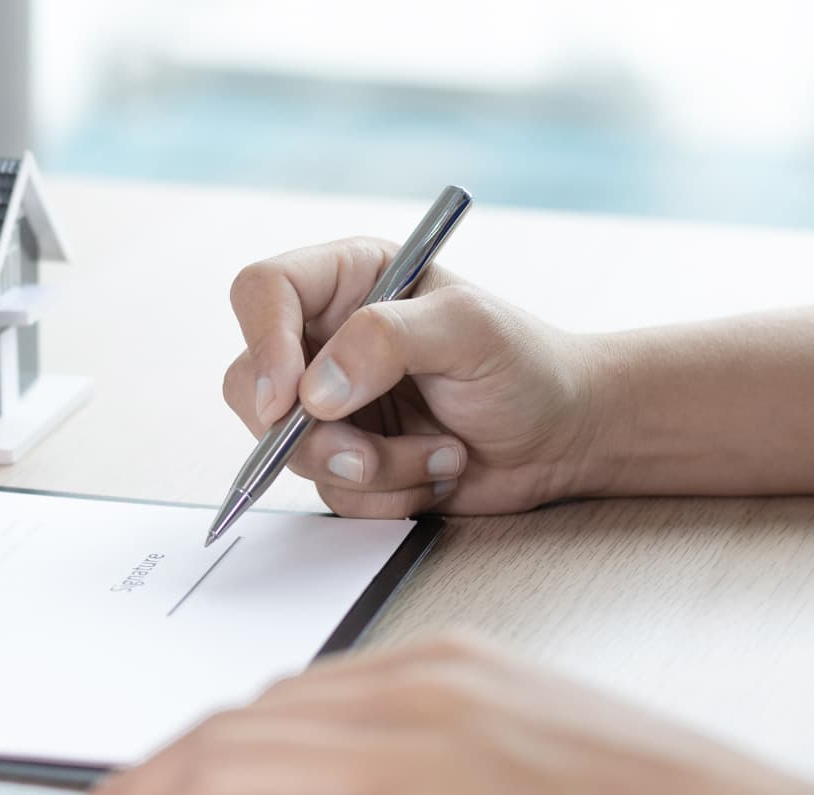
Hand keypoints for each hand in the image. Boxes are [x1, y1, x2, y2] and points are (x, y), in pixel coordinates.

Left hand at [73, 635, 813, 794]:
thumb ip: (438, 749)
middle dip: (138, 788)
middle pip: (222, 726)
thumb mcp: (533, 744)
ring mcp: (412, 756)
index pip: (273, 698)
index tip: (149, 791)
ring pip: (223, 774)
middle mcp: (410, 694)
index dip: (195, 750)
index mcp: (435, 666)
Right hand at [225, 238, 614, 516]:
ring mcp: (327, 403)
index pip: (262, 293)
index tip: (289, 401)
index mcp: (347, 281)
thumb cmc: (525, 364)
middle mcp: (324, 338)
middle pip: (251, 383)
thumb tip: (314, 390)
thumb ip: (387, 341)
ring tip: (438, 454)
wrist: (562, 437)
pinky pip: (327, 490)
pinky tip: (434, 471)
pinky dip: (384, 494)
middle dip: (308, 434)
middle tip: (365, 456)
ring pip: (287, 448)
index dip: (263, 343)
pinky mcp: (342, 456)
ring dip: (368, 467)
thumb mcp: (468, 330)